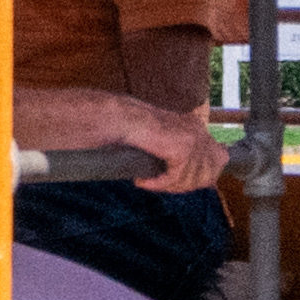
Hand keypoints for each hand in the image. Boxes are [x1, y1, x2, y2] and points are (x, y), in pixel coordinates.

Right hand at [18, 84, 223, 192]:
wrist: (81, 116)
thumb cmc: (98, 132)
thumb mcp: (134, 147)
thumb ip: (157, 156)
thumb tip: (170, 172)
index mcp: (178, 125)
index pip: (215, 154)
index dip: (199, 174)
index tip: (169, 180)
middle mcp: (184, 124)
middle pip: (217, 162)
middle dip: (192, 181)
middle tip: (157, 183)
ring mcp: (180, 129)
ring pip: (202, 168)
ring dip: (175, 183)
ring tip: (147, 179)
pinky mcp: (171, 138)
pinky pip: (182, 168)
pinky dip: (164, 181)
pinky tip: (142, 178)